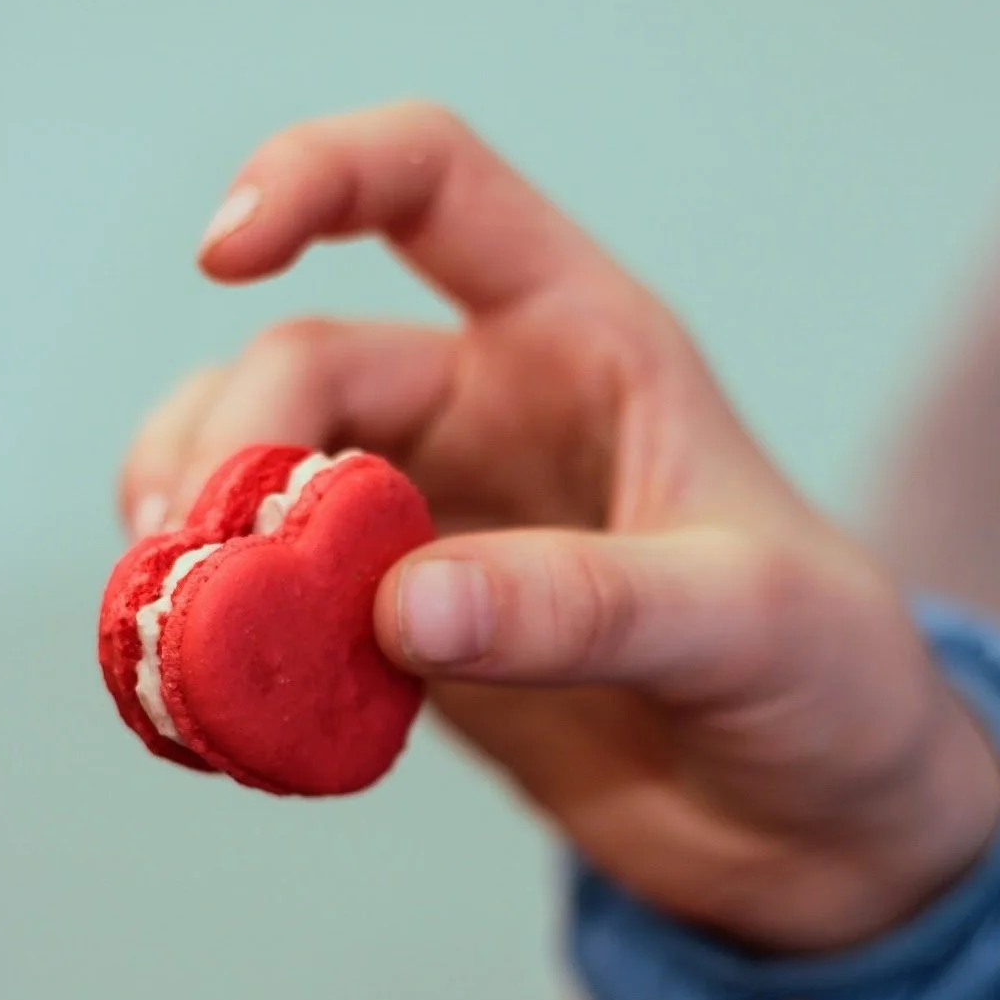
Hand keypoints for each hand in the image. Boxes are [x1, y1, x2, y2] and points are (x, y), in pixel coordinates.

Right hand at [119, 102, 999, 947]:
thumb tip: (399, 606)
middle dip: (237, 445)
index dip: (315, 175)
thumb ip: (585, 605)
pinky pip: (271, 593)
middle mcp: (491, 405)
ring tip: (176, 616)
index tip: (222, 252)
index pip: (429, 181)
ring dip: (196, 525)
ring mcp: (434, 517)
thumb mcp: (744, 622)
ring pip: (257, 469)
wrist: (813, 824)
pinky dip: (222, 624)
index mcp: (582, 339)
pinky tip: (217, 684)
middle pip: (307, 364)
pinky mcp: (398, 627)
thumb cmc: (824, 682)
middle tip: (202, 561)